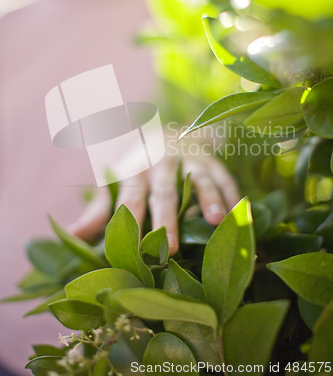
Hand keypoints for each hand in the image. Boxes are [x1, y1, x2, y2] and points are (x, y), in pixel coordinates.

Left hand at [68, 153, 239, 254]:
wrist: (165, 129)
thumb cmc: (135, 164)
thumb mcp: (113, 181)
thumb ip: (97, 210)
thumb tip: (70, 238)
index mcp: (134, 168)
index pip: (131, 195)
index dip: (132, 218)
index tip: (135, 246)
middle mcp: (161, 161)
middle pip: (164, 190)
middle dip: (168, 218)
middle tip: (171, 248)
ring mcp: (189, 158)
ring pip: (199, 178)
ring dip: (208, 198)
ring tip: (216, 220)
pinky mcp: (211, 159)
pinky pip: (224, 176)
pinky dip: (232, 193)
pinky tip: (239, 213)